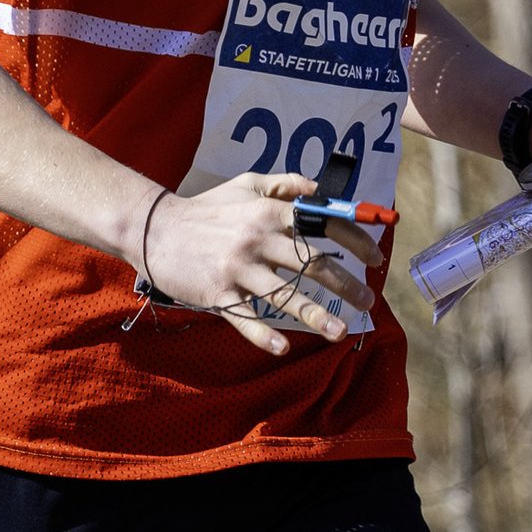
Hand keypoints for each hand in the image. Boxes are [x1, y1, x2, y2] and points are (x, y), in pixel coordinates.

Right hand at [144, 173, 384, 354]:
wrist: (155, 229)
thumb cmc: (205, 208)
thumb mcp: (246, 184)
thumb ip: (285, 183)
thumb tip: (320, 188)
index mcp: (270, 212)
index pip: (324, 224)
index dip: (356, 240)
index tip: (375, 258)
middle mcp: (258, 239)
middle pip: (312, 264)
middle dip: (346, 284)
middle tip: (368, 302)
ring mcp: (238, 268)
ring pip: (284, 295)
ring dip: (315, 316)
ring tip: (339, 333)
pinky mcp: (218, 293)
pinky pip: (245, 317)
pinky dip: (263, 334)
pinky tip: (282, 348)